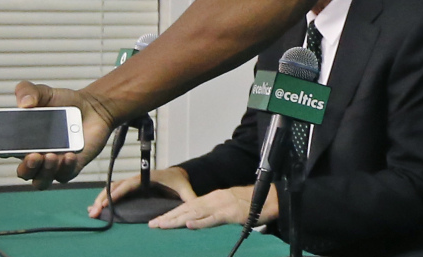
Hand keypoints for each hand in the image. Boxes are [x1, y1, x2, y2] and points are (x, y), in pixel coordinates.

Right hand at [14, 81, 114, 189]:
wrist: (92, 107)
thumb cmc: (63, 103)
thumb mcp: (45, 93)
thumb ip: (29, 91)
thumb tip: (24, 103)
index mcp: (22, 142)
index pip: (3, 151)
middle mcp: (35, 157)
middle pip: (24, 172)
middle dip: (26, 167)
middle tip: (33, 155)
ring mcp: (52, 164)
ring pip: (41, 180)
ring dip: (44, 171)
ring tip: (51, 156)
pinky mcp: (71, 167)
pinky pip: (64, 176)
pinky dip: (65, 168)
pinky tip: (69, 155)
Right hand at [87, 166, 195, 217]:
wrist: (177, 175)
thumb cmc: (179, 181)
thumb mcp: (185, 188)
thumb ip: (189, 197)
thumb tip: (194, 204)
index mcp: (146, 178)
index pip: (129, 184)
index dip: (117, 192)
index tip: (108, 201)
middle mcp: (136, 179)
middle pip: (116, 187)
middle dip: (103, 198)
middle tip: (93, 212)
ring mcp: (131, 183)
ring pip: (112, 189)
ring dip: (101, 199)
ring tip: (91, 213)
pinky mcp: (129, 189)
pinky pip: (114, 191)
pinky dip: (104, 198)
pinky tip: (95, 207)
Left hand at [148, 185, 278, 229]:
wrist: (270, 198)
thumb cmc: (251, 203)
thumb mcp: (229, 206)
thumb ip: (214, 213)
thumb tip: (198, 221)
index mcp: (214, 197)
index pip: (189, 205)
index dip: (172, 213)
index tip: (158, 220)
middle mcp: (215, 198)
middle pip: (187, 208)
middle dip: (169, 217)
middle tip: (152, 225)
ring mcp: (222, 205)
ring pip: (195, 212)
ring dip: (177, 220)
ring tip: (162, 225)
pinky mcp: (230, 213)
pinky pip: (212, 218)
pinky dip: (200, 222)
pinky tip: (188, 224)